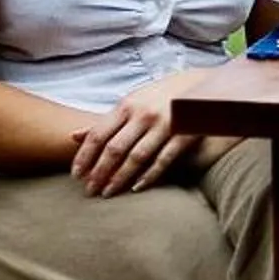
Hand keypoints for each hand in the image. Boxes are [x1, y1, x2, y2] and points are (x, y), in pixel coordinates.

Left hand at [70, 70, 208, 197]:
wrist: (206, 87)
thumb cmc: (162, 98)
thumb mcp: (133, 103)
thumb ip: (106, 122)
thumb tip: (72, 136)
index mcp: (127, 105)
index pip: (98, 134)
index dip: (85, 156)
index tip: (76, 175)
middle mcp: (143, 114)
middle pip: (115, 148)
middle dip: (99, 171)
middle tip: (89, 190)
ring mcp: (165, 124)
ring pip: (136, 157)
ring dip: (120, 177)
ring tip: (108, 192)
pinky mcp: (184, 135)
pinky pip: (163, 160)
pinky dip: (149, 176)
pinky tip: (137, 188)